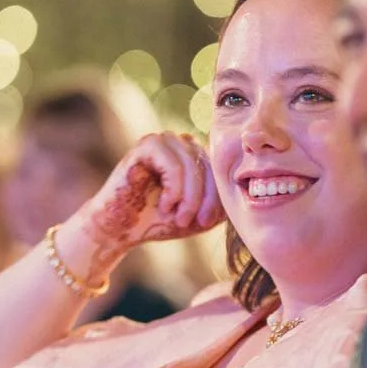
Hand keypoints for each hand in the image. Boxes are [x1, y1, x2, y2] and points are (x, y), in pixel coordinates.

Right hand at [64, 133, 223, 280]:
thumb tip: (246, 191)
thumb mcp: (200, 215)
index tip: (206, 222)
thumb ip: (222, 203)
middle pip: (210, 166)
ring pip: (193, 165)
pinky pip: (174, 164)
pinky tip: (164, 204)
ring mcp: (165, 140)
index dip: (217, 198)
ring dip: (189, 197)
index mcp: (197, 156)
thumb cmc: (159, 221)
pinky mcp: (147, 144)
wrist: (121, 227)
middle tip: (191, 221)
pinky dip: (174, 189)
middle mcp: (183, 142)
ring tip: (178, 216)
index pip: (221, 171)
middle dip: (204, 199)